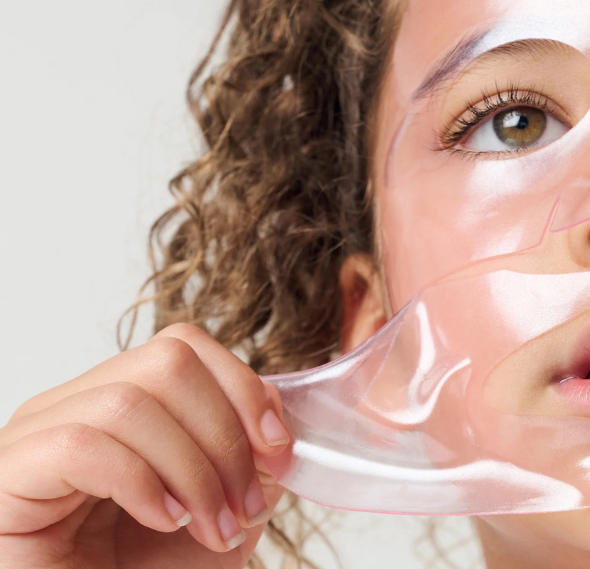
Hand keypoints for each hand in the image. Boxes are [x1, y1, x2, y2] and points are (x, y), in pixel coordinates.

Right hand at [0, 324, 291, 568]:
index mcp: (119, 405)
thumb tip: (276, 422)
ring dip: (192, 469)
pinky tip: (163, 521)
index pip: (183, 347)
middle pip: (166, 362)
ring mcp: (33, 438)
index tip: (278, 448)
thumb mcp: (220, 514)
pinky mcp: (8, 476)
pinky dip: (139, 481)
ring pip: (128, 402)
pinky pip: (78, 446)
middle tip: (245, 506)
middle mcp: (71, 409)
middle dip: (225, 435)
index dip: (243, 387)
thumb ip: (251, 463)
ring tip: (211, 527)